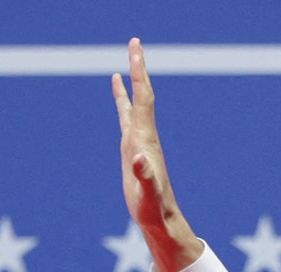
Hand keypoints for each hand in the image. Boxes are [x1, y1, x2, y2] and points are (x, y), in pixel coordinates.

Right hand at [112, 37, 200, 271]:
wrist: (161, 220)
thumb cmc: (153, 208)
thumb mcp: (147, 193)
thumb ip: (144, 175)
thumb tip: (138, 158)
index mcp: (145, 139)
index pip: (143, 98)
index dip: (139, 73)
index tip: (136, 48)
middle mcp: (144, 136)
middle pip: (141, 95)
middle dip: (137, 68)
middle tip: (134, 42)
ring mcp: (138, 142)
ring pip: (132, 106)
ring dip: (129, 84)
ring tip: (124, 66)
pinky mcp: (132, 151)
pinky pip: (126, 120)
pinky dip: (121, 104)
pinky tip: (119, 98)